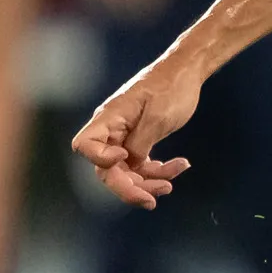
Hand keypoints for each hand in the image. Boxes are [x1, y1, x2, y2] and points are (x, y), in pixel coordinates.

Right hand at [71, 59, 198, 208]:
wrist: (186, 71)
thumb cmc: (172, 87)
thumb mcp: (158, 116)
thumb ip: (140, 142)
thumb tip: (130, 163)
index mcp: (110, 118)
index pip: (85, 145)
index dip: (100, 160)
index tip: (124, 158)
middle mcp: (113, 130)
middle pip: (107, 169)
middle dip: (129, 188)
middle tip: (152, 201)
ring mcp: (125, 137)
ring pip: (127, 172)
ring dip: (149, 183)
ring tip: (171, 183)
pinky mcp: (139, 141)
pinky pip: (142, 166)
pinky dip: (159, 172)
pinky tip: (180, 165)